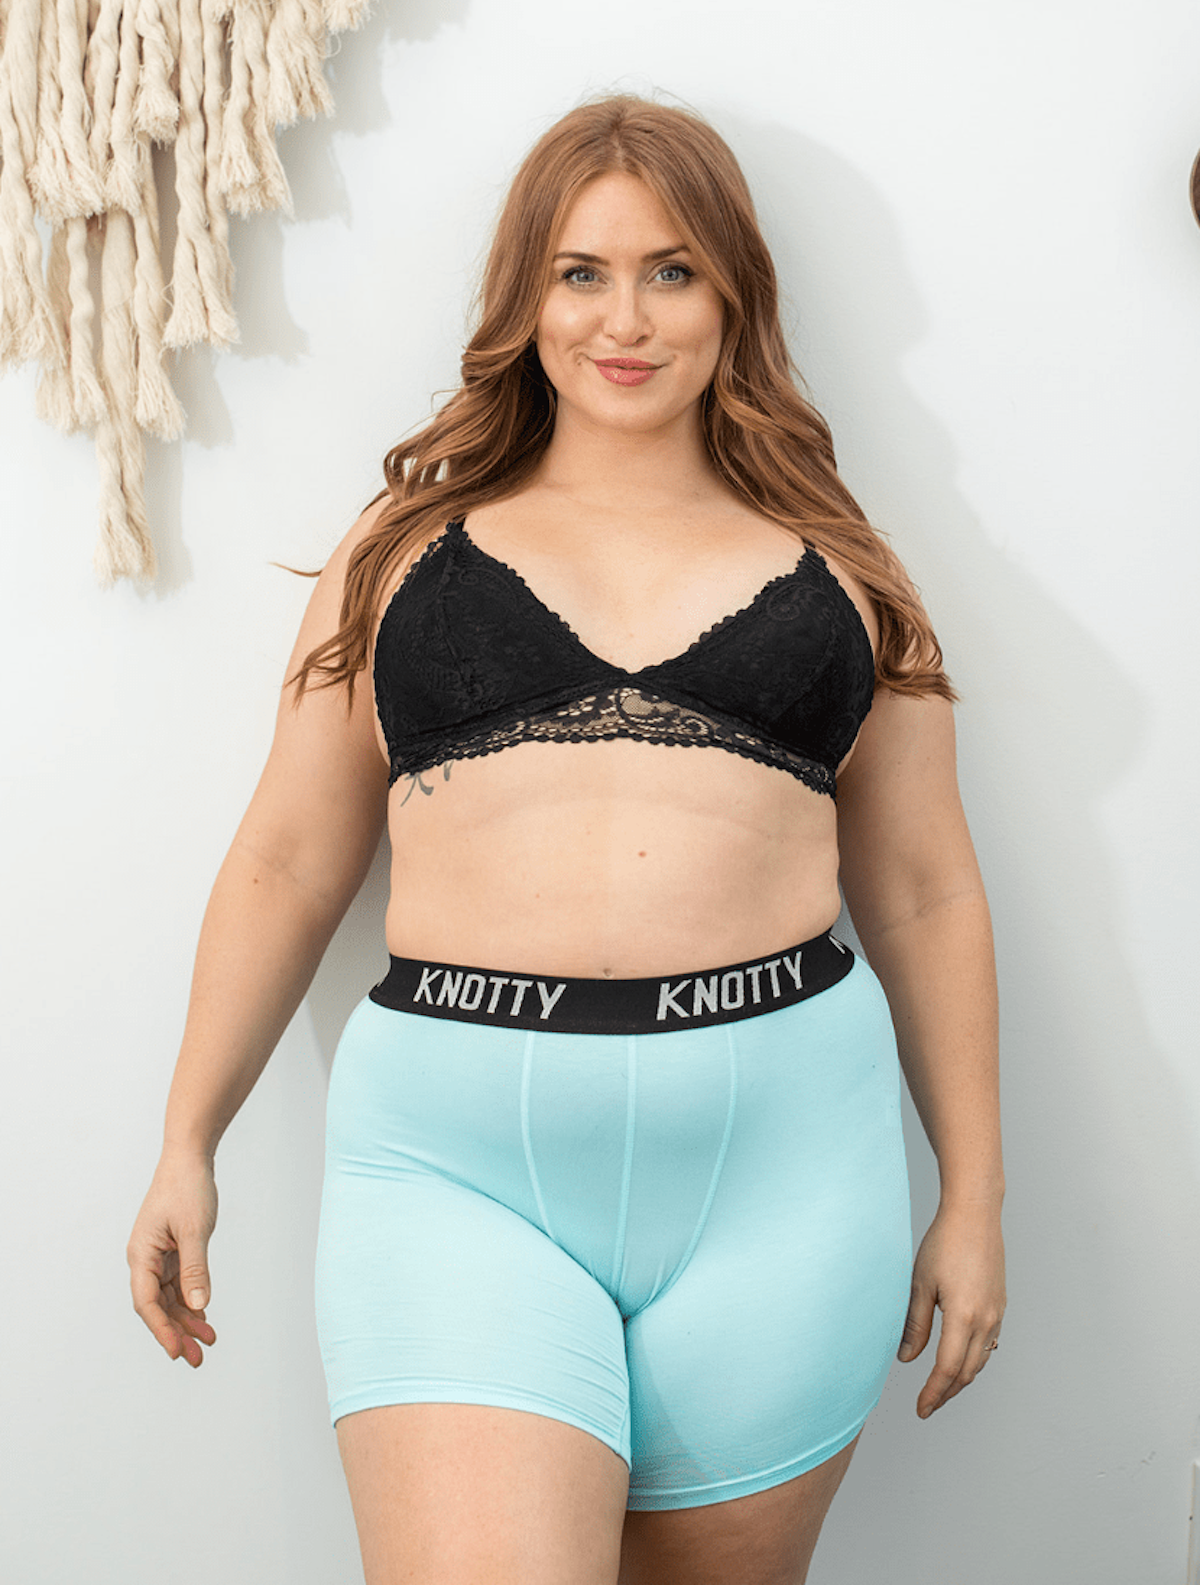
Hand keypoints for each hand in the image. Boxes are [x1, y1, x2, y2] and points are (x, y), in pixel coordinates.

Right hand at [127, 1150, 218, 1367]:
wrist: (189, 1157)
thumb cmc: (186, 1187)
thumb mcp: (194, 1230)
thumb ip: (196, 1268)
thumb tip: (198, 1304)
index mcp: (141, 1255)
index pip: (147, 1303)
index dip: (162, 1330)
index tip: (178, 1352)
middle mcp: (145, 1259)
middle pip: (157, 1306)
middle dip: (176, 1332)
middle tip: (198, 1357)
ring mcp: (158, 1255)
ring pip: (168, 1298)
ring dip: (186, 1319)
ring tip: (208, 1341)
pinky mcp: (172, 1250)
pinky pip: (178, 1284)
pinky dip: (190, 1300)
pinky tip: (204, 1316)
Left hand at [897, 1200, 1005, 1417]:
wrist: (974, 1216)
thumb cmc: (944, 1243)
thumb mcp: (920, 1283)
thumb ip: (915, 1324)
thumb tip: (906, 1358)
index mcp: (963, 1317)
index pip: (947, 1369)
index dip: (933, 1393)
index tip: (921, 1409)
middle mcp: (986, 1321)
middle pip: (966, 1372)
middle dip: (946, 1393)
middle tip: (927, 1405)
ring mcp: (997, 1314)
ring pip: (980, 1360)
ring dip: (960, 1379)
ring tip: (940, 1388)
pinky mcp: (1000, 1305)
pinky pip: (988, 1344)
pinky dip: (973, 1360)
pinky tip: (960, 1360)